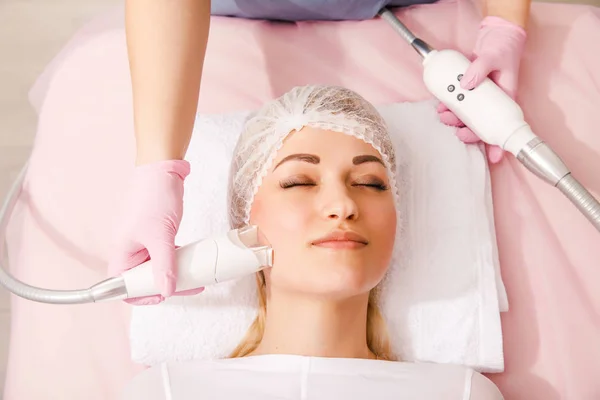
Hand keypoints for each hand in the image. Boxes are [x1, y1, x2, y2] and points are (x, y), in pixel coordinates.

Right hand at [108, 159, 203, 304]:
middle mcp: (130, 250)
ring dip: (175, 274)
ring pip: (157, 267)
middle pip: (144, 280)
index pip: (124, 287)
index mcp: (122, 253)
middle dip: (165, 286)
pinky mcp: (156, 234)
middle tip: (189, 288)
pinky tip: (192, 262)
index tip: (164, 296)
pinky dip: (178, 260)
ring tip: (196, 278)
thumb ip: (165, 266)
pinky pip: (165, 255)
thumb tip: (168, 291)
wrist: (162, 170)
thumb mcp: (161, 237)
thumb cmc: (153, 198)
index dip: (142, 296)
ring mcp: (143, 242)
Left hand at [437, 16, 526, 163]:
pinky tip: (440, 106)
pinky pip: (460, 103)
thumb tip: (465, 85)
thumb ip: (479, 69)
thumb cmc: (502, 48)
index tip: (494, 159)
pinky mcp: (470, 91)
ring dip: (455, 119)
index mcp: (506, 99)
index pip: (503, 127)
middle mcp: (493, 102)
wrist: (496, 35)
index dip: (498, 145)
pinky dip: (450, 106)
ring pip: (468, 116)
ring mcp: (480, 98)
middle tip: (455, 131)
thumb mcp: (493, 56)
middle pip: (481, 126)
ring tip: (443, 115)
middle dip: (467, 132)